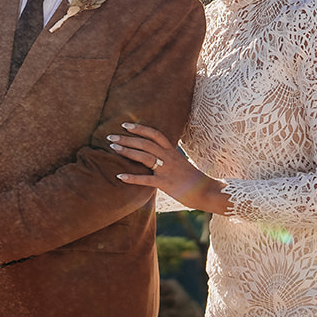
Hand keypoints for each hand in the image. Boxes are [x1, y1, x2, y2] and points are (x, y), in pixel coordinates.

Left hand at [108, 122, 228, 212]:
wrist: (206, 191)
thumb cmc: (192, 178)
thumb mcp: (180, 162)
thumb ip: (167, 157)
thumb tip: (154, 153)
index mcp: (172, 151)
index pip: (154, 134)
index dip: (139, 128)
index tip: (125, 125)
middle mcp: (169, 157)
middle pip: (145, 143)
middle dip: (127, 139)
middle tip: (110, 137)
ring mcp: (167, 170)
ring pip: (144, 157)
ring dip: (127, 151)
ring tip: (112, 148)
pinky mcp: (165, 184)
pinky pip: (146, 179)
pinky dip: (132, 177)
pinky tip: (119, 176)